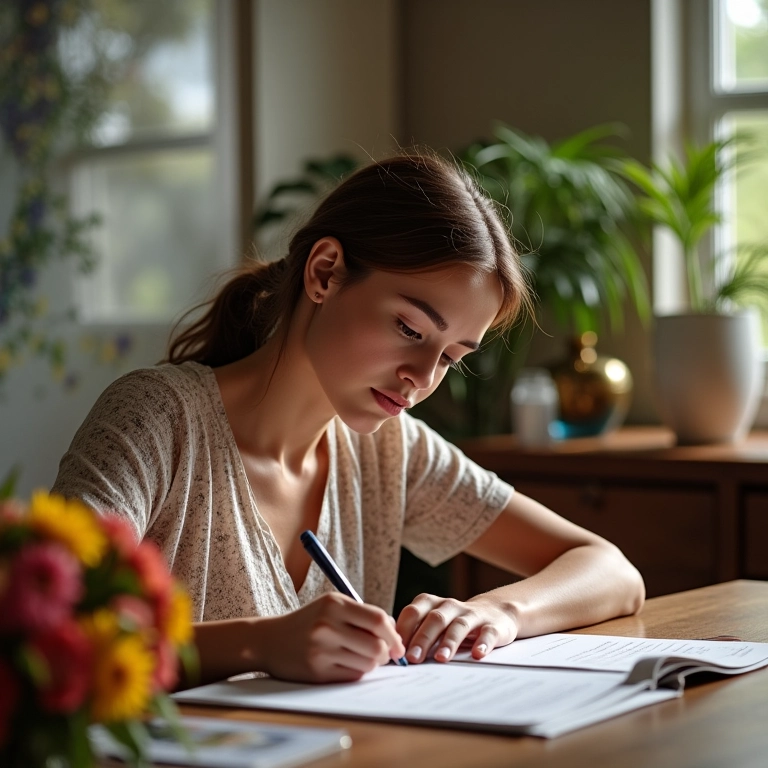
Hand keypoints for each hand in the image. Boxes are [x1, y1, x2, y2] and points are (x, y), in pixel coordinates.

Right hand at [259, 593, 405, 682]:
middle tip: (383, 654)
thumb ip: (362, 615)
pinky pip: (352, 676)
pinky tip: (346, 664)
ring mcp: (321, 650)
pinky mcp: (317, 671)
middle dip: (386, 653)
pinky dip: (356, 672)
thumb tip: (395, 631)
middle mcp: (327, 625)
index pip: (378, 620)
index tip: (397, 644)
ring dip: (371, 663)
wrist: (268, 640)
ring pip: (367, 663)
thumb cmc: (308, 621)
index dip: (394, 634)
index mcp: (334, 604)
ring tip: (361, 657)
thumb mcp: (331, 606)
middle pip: (376, 645)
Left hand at [396, 593, 518, 663]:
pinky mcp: (492, 626)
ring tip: (441, 659)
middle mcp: (450, 607)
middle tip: (412, 658)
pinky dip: (483, 643)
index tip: (393, 650)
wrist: (496, 613)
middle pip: (434, 619)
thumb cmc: (455, 623)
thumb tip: (387, 653)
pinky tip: (477, 654)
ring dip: (449, 641)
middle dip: (422, 638)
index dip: (402, 629)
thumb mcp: (433, 624)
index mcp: (431, 605)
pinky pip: (487, 633)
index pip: (413, 612)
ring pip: (458, 625)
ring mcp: (471, 615)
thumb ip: (413, 633)